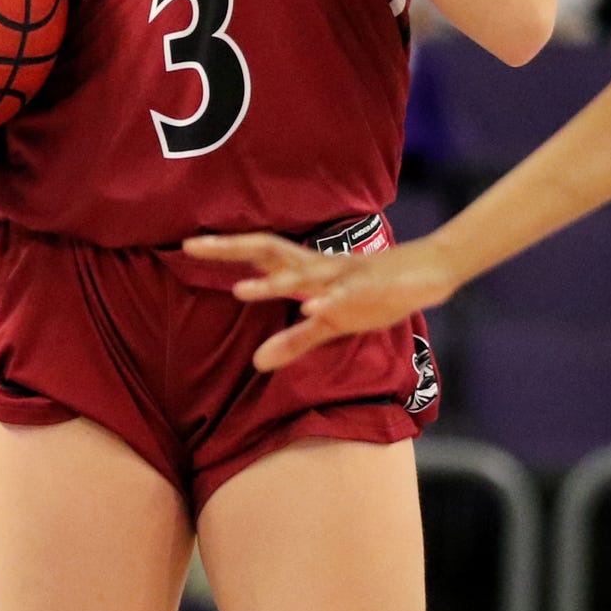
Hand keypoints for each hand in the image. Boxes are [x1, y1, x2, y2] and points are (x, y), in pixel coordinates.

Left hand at [180, 232, 459, 370]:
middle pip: (268, 251)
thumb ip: (293, 342)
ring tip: (240, 290)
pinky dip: (328, 301)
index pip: (258, 254)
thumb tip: (257, 364)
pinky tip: (312, 307)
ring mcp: (341, 278)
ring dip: (273, 284)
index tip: (186, 245)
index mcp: (306, 271)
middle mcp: (317, 268)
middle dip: (231, 249)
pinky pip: (345, 296)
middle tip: (192, 245)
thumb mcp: (329, 325)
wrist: (425, 273)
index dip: (224, 249)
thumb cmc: (372, 295)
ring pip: (303, 276)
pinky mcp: (368, 292)